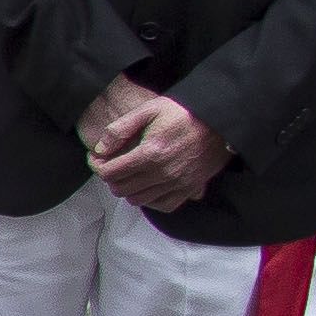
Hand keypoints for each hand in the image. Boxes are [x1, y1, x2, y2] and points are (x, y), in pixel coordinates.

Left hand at [79, 79, 225, 209]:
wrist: (220, 120)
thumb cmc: (183, 112)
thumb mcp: (148, 110)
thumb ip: (120, 129)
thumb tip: (100, 150)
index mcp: (150, 153)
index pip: (110, 173)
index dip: (97, 166)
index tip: (96, 158)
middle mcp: (163, 173)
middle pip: (121, 189)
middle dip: (110, 177)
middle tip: (112, 165)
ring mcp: (178, 183)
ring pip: (138, 200)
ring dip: (128, 189)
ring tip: (128, 174)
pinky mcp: (191, 188)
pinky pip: (163, 205)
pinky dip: (150, 200)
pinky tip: (148, 186)